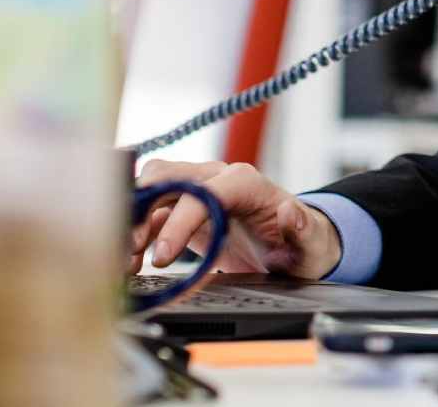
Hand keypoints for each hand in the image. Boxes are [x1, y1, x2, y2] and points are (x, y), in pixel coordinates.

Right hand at [127, 159, 343, 280]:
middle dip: (143, 212)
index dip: (179, 222)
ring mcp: (198, 190)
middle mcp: (217, 178)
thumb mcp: (309, 244)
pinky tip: (133, 259)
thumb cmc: (301, 244)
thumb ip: (303, 229)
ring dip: (134, 221)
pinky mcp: (185, 209)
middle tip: (132, 254)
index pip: (203, 191)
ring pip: (152, 189)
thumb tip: (290, 210)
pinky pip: (152, 210)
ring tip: (128, 261)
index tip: (164, 257)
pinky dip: (137, 231)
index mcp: (245, 182)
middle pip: (167, 177)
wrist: (294, 248)